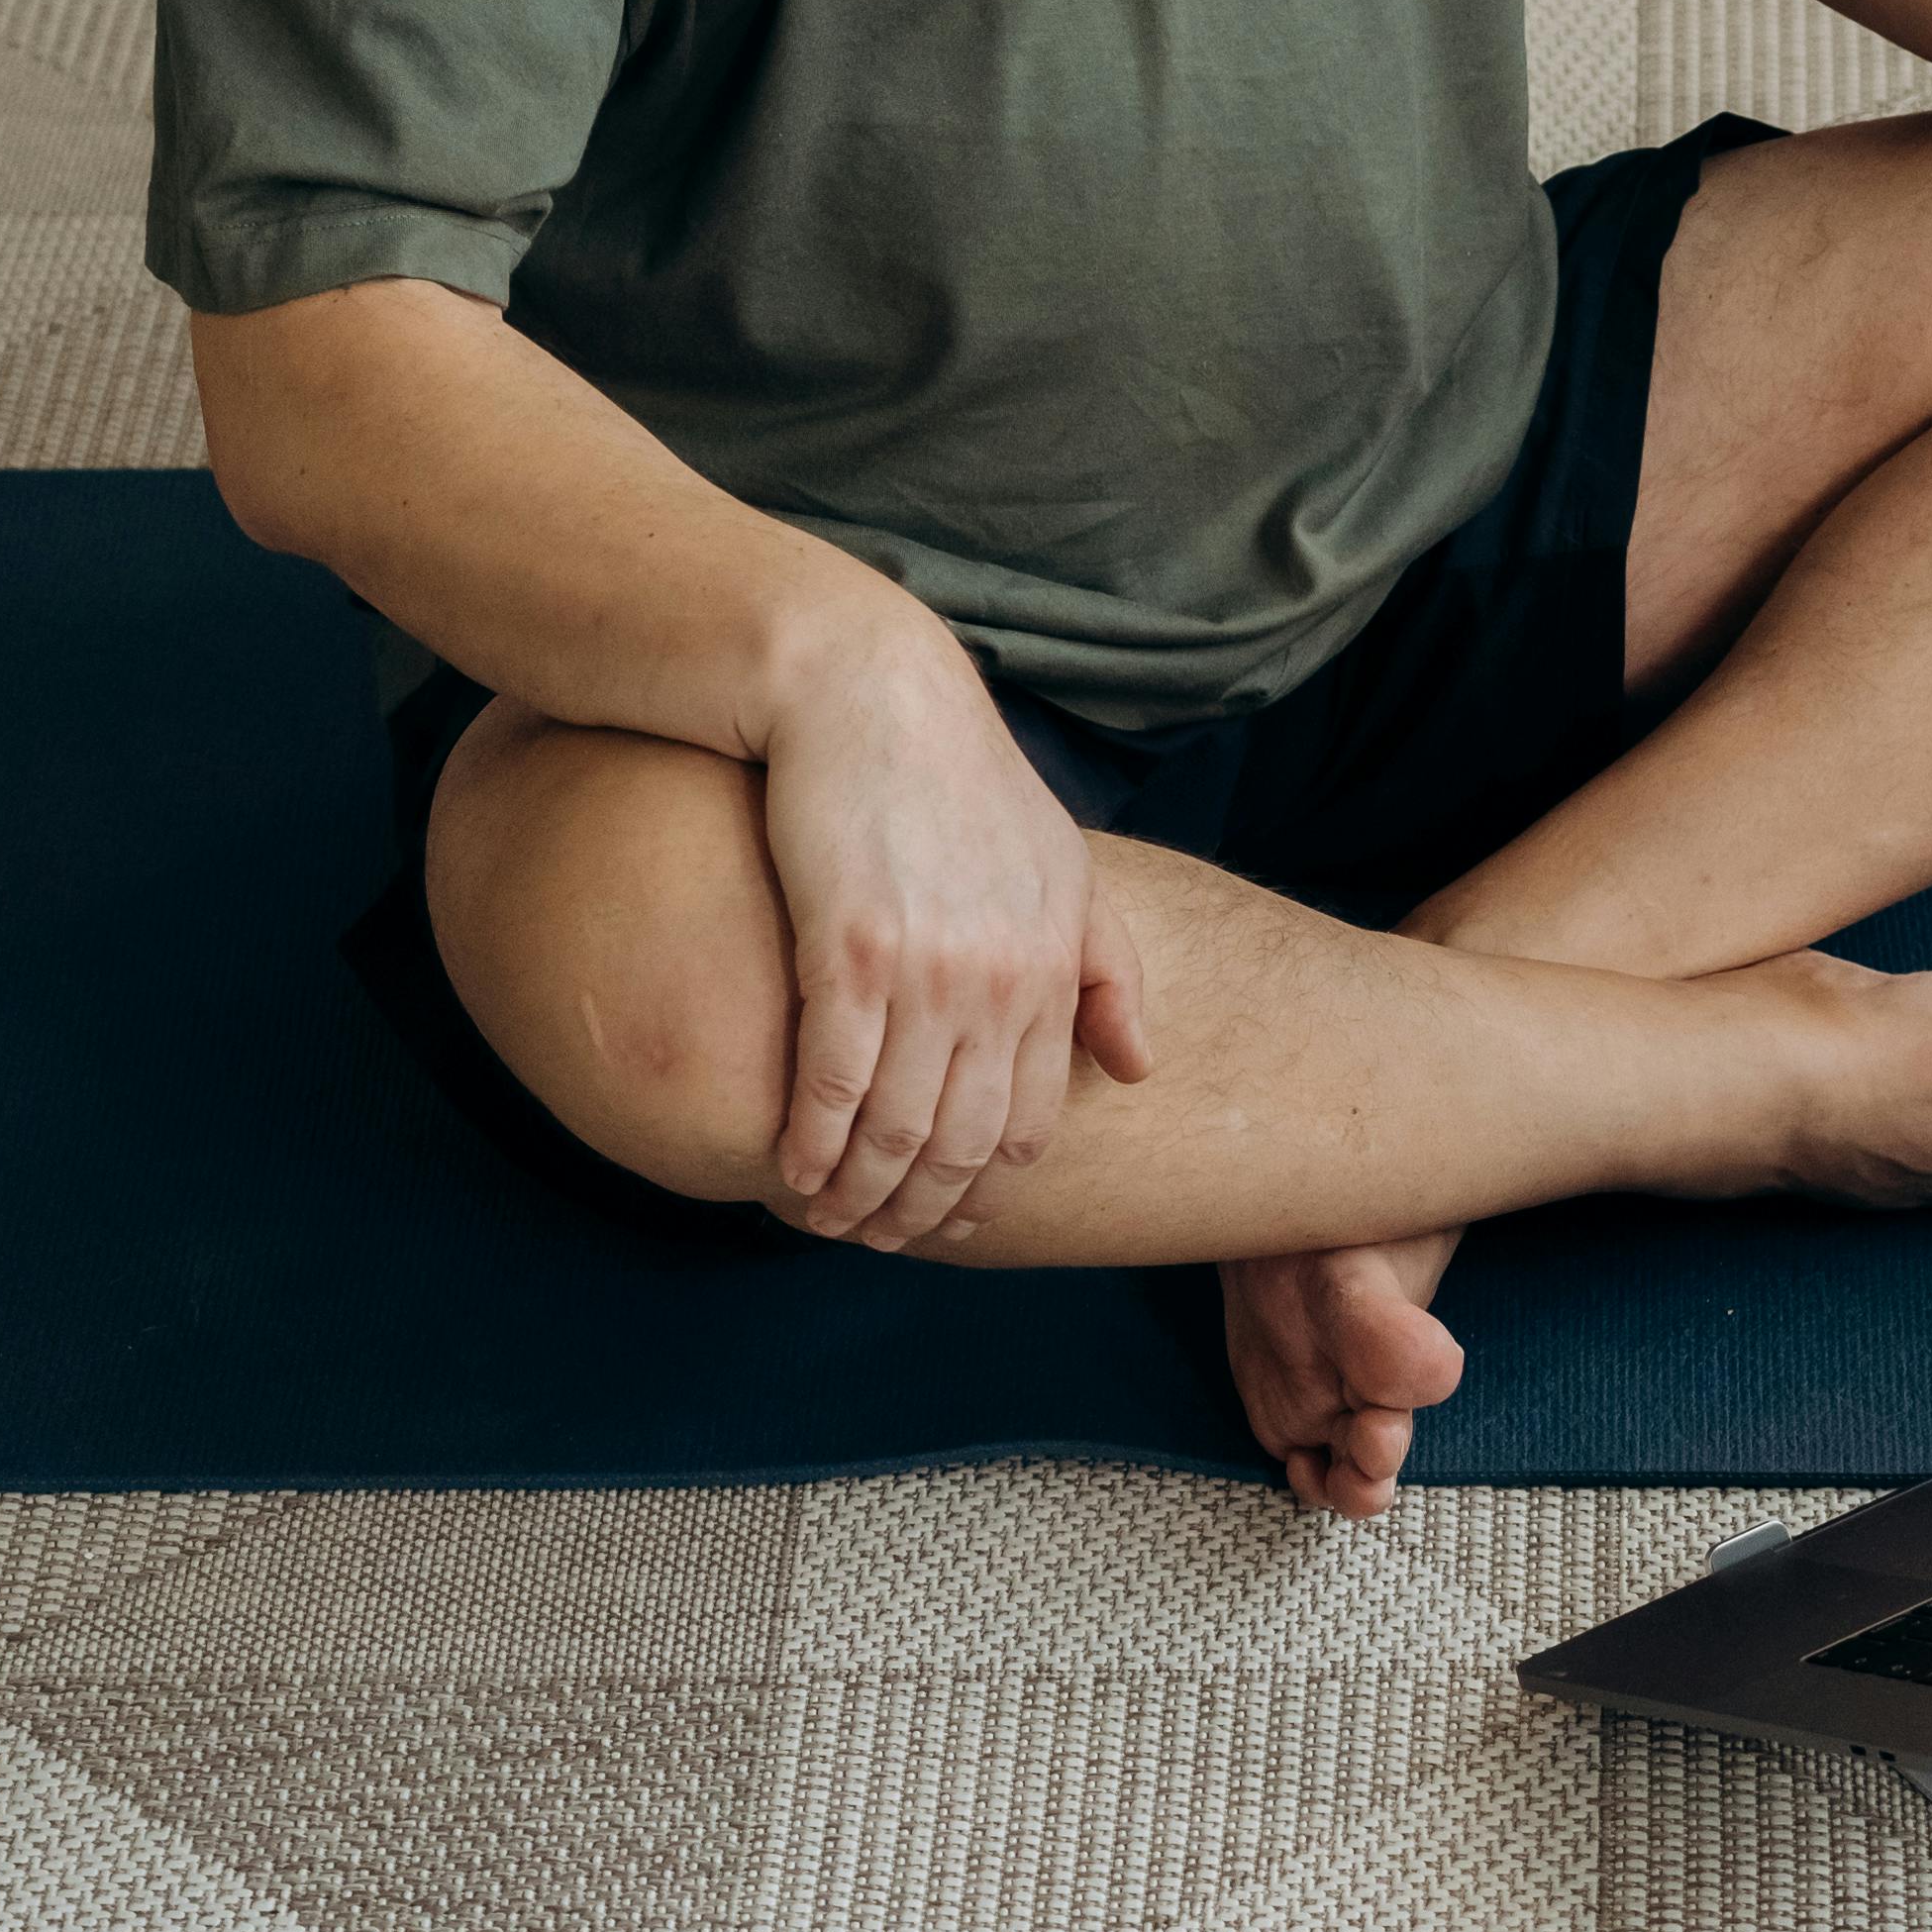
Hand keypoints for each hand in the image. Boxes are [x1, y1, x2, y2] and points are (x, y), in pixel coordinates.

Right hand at [757, 592, 1152, 1250]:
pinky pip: (831, 1086)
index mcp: (1054, 962)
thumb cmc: (961, 779)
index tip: (948, 1217)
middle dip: (920, 1209)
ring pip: (895, 1130)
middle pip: (962, 1142)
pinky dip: (810, 1146)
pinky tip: (791, 1171)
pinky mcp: (846, 951)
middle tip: (879, 1237)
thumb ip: (1108, 967)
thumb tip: (1140, 1066)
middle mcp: (1000, 978)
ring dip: (859, 1195)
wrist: (868, 693)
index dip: (985, 1187)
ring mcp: (925, 969)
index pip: (1031, 1123)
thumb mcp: (1065, 863)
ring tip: (827, 1219)